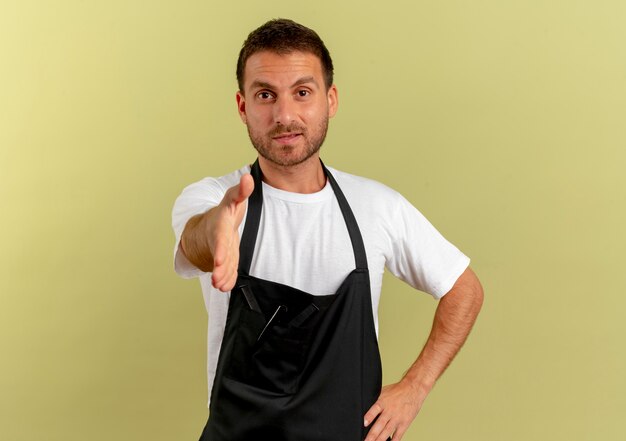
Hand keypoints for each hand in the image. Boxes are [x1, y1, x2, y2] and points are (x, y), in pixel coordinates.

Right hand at [207, 174, 253, 290]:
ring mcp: (221, 250)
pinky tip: (227, 286)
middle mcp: (218, 240)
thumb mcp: (233, 198)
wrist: (214, 221)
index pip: (220, 239)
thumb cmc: (226, 210)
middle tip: (216, 280)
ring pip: (221, 265)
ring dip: (221, 276)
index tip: (218, 260)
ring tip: (221, 285)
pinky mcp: (226, 258)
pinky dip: (227, 279)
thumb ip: (242, 190)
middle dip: (218, 268)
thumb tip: (247, 178)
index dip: (219, 250)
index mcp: (220, 226)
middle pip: (219, 255)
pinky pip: (226, 270)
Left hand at [364, 380, 423, 440]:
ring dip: (380, 440)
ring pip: (387, 431)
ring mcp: (397, 418)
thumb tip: (365, 407)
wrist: (413, 389)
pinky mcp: (404, 423)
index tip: (364, 424)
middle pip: (380, 424)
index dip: (369, 416)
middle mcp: (390, 411)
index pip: (375, 409)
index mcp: (383, 402)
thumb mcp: (384, 392)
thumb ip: (376, 401)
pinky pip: (398, 435)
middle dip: (372, 434)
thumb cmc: (398, 391)